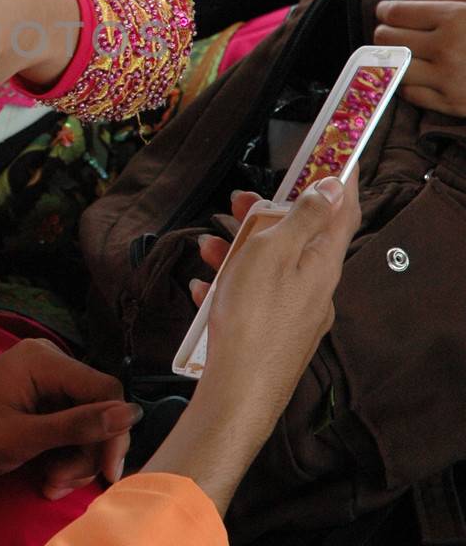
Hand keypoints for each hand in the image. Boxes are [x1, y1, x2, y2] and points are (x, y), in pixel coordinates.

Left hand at [0, 337, 141, 499]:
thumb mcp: (25, 437)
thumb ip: (79, 426)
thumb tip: (132, 413)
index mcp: (45, 361)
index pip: (106, 391)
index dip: (114, 432)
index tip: (109, 473)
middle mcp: (48, 363)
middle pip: (96, 409)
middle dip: (85, 452)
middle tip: (61, 485)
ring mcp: (40, 381)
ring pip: (82, 423)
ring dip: (72, 460)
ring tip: (49, 486)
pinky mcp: (33, 399)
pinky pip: (64, 426)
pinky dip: (60, 455)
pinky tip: (46, 479)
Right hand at [145, 177, 358, 512]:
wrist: (237, 393)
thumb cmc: (252, 323)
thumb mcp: (272, 252)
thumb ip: (300, 218)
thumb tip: (330, 188)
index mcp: (321, 263)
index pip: (342, 209)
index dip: (341, 177)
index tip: (336, 152)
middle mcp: (315, 288)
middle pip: (298, 237)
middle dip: (266, 214)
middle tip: (240, 200)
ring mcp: (294, 313)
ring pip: (269, 267)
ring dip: (238, 250)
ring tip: (207, 246)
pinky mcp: (272, 333)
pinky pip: (252, 297)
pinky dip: (228, 285)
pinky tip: (202, 287)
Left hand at [375, 0, 465, 113]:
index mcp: (455, 18)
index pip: (397, 13)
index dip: (386, 10)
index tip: (386, 11)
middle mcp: (447, 48)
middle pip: (388, 39)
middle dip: (384, 32)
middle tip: (390, 30)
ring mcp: (447, 78)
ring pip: (394, 66)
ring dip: (391, 58)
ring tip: (399, 51)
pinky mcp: (451, 104)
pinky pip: (410, 93)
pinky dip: (405, 81)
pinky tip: (415, 72)